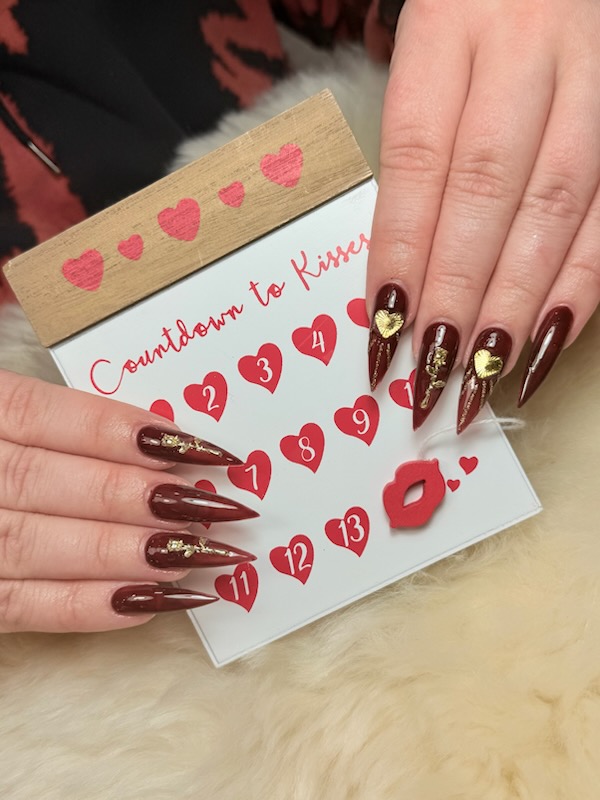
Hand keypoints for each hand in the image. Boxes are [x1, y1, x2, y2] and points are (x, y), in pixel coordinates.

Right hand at [0, 369, 255, 632]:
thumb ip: (34, 409)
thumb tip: (151, 433)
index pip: (44, 417)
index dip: (122, 433)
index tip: (200, 448)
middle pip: (48, 484)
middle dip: (139, 498)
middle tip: (221, 509)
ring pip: (37, 547)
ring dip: (126, 555)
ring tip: (204, 557)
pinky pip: (16, 608)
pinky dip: (83, 608)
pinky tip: (150, 603)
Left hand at [366, 0, 599, 430]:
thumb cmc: (477, 11)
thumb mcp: (431, 47)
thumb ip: (420, 142)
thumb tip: (401, 270)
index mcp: (453, 24)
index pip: (419, 156)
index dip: (403, 250)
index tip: (385, 328)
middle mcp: (530, 48)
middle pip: (490, 189)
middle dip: (459, 293)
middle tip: (433, 375)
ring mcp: (596, 76)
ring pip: (558, 206)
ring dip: (519, 302)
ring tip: (483, 374)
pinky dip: (582, 282)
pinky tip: (548, 338)